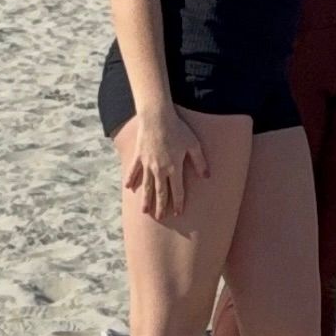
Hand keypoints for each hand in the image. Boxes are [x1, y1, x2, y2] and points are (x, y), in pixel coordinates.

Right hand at [122, 103, 207, 220]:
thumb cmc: (178, 129)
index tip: (178, 213)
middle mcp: (160, 169)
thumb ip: (200, 162)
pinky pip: (133, 171)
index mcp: (174, 168)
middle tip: (160, 217)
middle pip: (160, 192)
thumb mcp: (193, 145)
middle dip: (161, 206)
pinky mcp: (139, 156)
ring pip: (146, 186)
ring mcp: (147, 164)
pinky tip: (129, 188)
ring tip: (145, 211)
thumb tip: (207, 177)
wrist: (157, 117)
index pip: (177, 191)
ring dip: (146, 199)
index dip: (178, 203)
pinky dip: (131, 179)